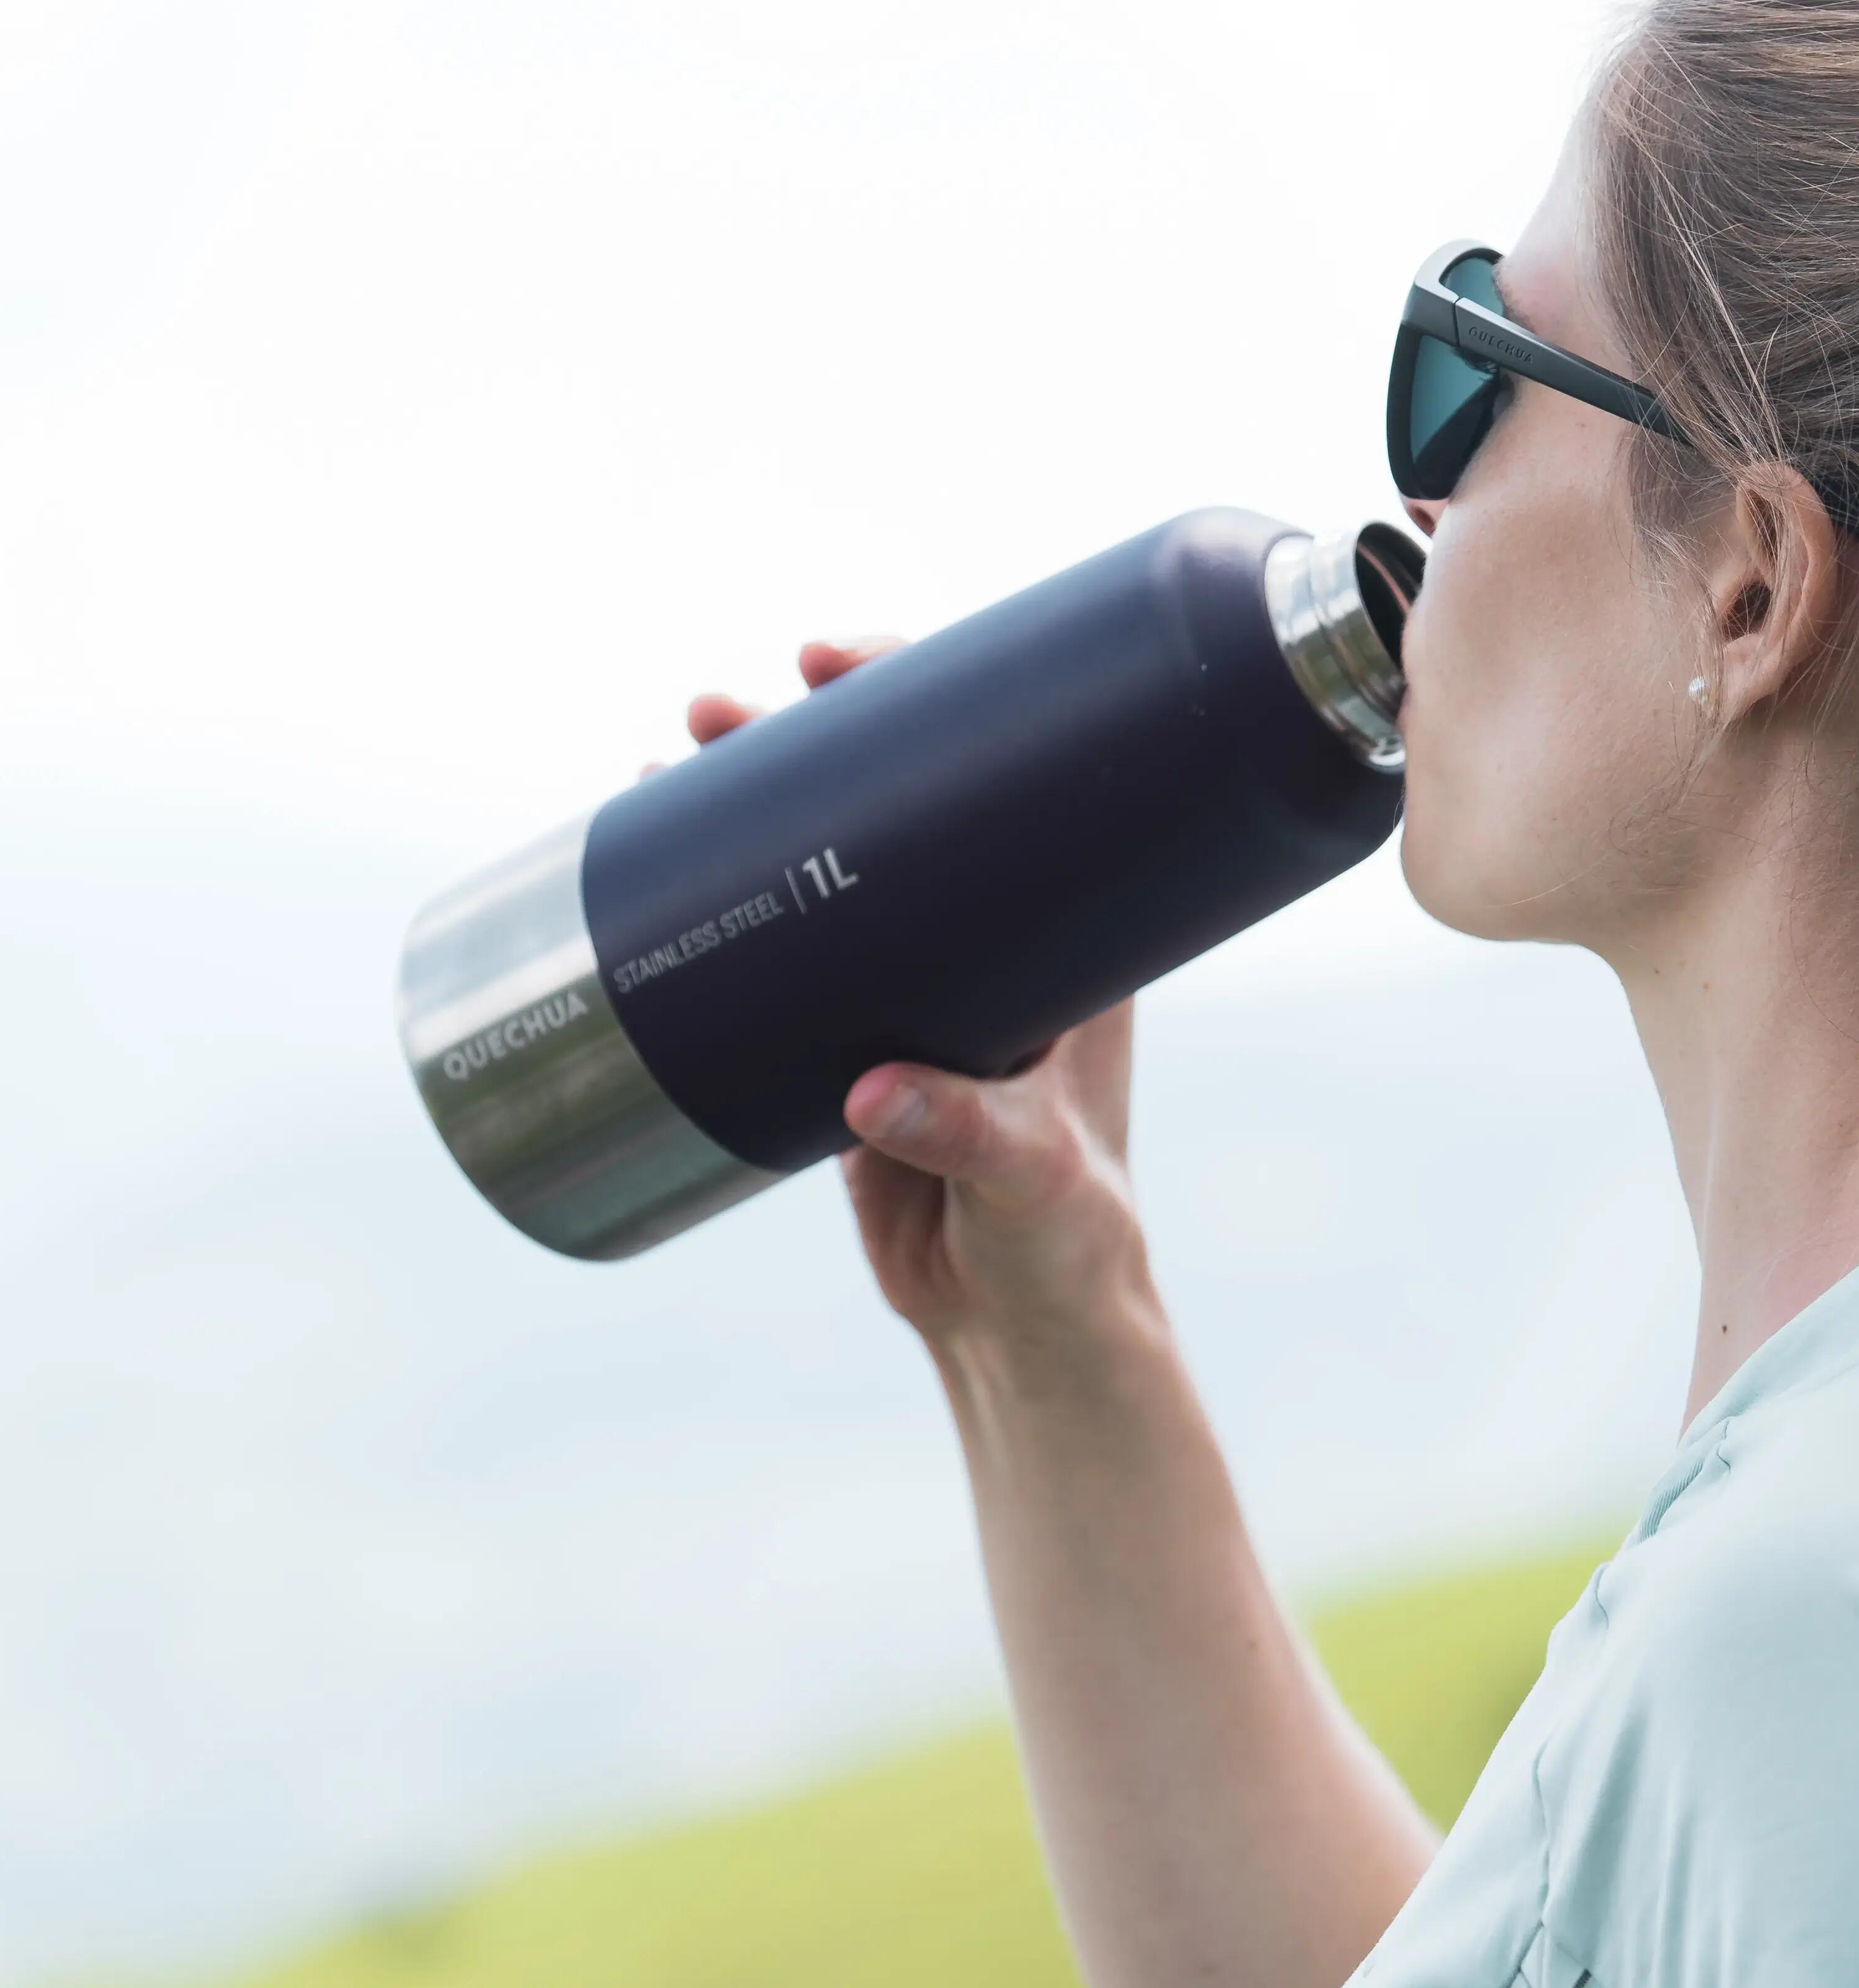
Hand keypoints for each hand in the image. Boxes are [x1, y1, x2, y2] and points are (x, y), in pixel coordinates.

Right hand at [681, 642, 1151, 1374]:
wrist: (1018, 1322)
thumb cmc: (1066, 1236)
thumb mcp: (1033, 1174)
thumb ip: (966, 1130)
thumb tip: (870, 1092)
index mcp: (1067, 931)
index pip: (1001, 774)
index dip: (921, 696)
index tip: (836, 665)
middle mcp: (991, 936)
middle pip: (895, 800)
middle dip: (804, 739)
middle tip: (722, 711)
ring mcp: (914, 983)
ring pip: (830, 865)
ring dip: (752, 807)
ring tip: (665, 765)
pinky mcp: (852, 1039)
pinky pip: (787, 948)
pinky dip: (728, 902)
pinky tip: (662, 864)